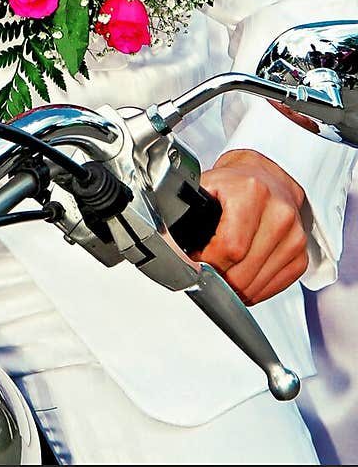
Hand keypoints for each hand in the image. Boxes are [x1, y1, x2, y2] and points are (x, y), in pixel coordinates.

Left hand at [193, 150, 307, 304]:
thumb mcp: (206, 186)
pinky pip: (274, 287)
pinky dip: (254, 290)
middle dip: (218, 279)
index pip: (230, 247)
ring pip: (257, 285)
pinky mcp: (301, 255)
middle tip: (203, 271)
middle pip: (243, 272)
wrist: (268, 176)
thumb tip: (166, 243)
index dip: (207, 262)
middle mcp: (279, 214)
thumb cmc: (234, 184)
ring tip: (220, 274)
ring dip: (234, 289)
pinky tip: (241, 277)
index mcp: (252, 192)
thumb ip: (186, 212)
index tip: (194, 262)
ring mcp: (294, 237)